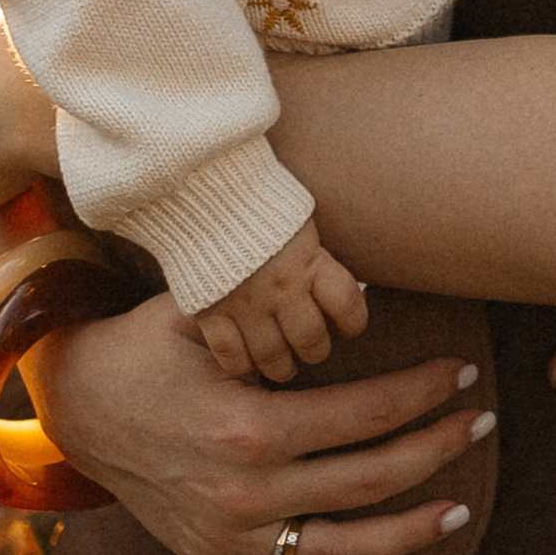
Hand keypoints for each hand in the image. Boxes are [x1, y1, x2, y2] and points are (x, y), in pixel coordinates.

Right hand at [28, 288, 492, 554]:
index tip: (465, 377)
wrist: (75, 403)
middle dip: (437, 451)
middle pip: (369, 481)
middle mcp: (245, 491)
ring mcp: (227, 535)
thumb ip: (275, 306)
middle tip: (483, 427)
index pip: (367, 415)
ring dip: (407, 535)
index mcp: (251, 426)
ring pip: (339, 552)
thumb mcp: (203, 313)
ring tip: (459, 510)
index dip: (424, 394)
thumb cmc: (148, 345)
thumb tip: (363, 282)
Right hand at [182, 215, 369, 381]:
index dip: (354, 322)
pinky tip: (246, 361)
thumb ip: (317, 257)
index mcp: (309, 260)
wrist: (201, 188)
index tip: (347, 326)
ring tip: (281, 363)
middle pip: (311, 341)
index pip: (348, 305)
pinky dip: (241, 365)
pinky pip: (231, 356)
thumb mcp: (299, 221)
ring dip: (281, 366)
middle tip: (308, 348)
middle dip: (315, 350)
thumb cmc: (257, 203)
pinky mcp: (210, 311)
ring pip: (274, 358)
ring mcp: (245, 302)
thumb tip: (336, 288)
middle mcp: (281, 286)